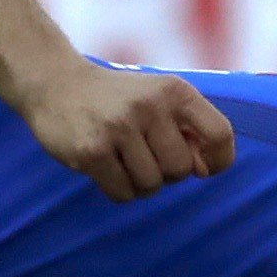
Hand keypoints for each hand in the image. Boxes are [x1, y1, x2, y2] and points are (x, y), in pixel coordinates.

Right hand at [27, 61, 232, 203]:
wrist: (55, 83)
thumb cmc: (118, 100)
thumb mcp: (159, 98)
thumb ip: (189, 129)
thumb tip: (205, 170)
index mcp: (175, 90)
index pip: (220, 134)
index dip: (219, 160)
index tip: (202, 166)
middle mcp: (149, 105)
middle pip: (181, 170)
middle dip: (166, 173)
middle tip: (144, 155)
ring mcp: (119, 127)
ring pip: (151, 185)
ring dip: (139, 183)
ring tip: (122, 159)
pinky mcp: (92, 150)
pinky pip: (123, 193)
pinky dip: (117, 189)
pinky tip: (105, 165)